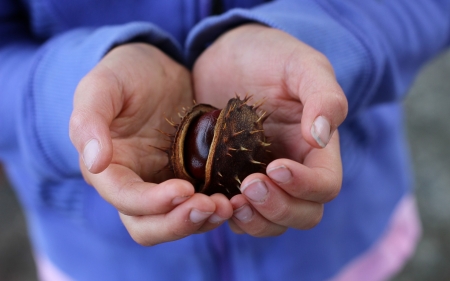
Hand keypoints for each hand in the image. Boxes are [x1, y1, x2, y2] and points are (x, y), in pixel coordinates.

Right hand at [69, 43, 232, 245]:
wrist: (159, 70)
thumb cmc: (126, 73)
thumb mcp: (103, 85)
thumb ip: (89, 120)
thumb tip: (94, 164)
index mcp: (109, 168)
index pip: (123, 198)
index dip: (151, 202)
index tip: (184, 189)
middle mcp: (134, 184)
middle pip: (148, 226)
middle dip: (177, 223)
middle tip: (210, 206)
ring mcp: (162, 184)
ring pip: (175, 222)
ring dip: (201, 221)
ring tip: (227, 205)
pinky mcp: (189, 178)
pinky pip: (198, 205)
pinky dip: (214, 210)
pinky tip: (234, 199)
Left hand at [193, 24, 347, 235]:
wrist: (228, 57)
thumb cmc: (270, 56)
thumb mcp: (301, 64)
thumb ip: (323, 95)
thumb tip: (322, 138)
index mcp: (316, 149)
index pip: (325, 186)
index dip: (305, 186)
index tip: (275, 167)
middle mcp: (293, 171)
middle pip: (303, 214)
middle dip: (278, 208)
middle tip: (249, 184)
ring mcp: (262, 179)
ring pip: (271, 222)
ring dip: (254, 220)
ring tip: (231, 201)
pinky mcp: (232, 180)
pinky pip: (238, 214)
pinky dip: (229, 216)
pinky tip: (212, 200)